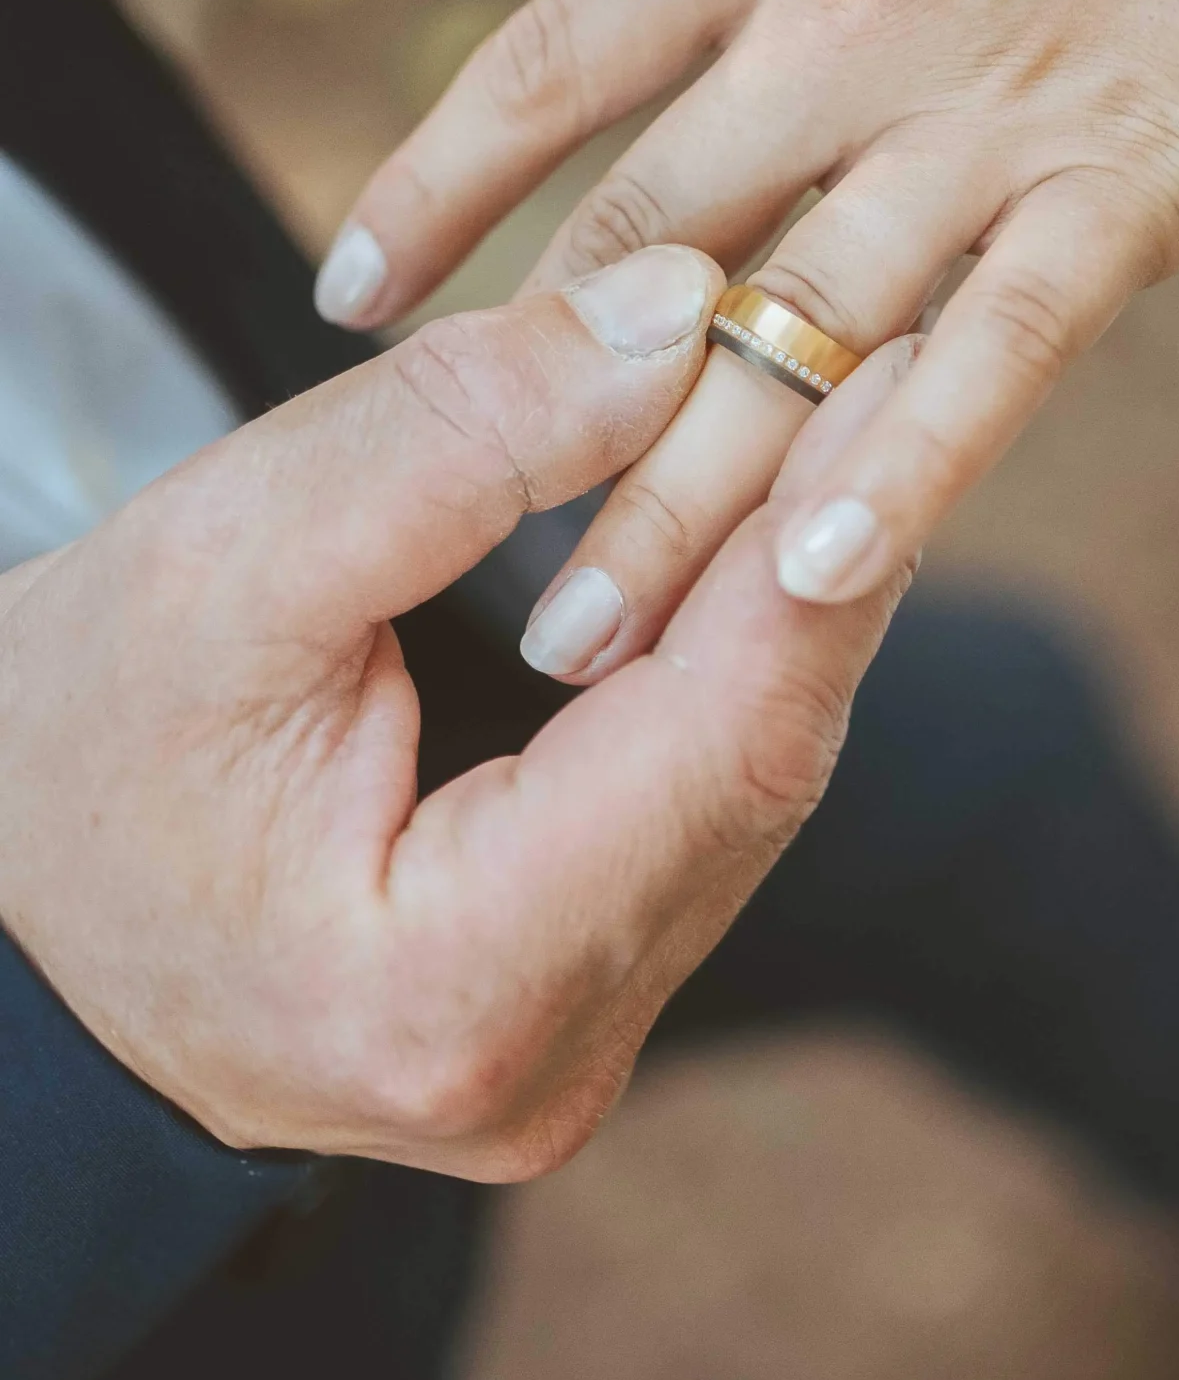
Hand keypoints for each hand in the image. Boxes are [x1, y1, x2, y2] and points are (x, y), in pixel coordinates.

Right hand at [0, 244, 913, 1171]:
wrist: (9, 878)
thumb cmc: (82, 726)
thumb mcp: (229, 555)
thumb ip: (459, 436)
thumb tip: (681, 313)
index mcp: (448, 998)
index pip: (715, 748)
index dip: (818, 550)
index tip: (890, 374)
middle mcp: (544, 1067)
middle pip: (756, 768)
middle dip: (823, 548)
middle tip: (884, 355)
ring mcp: (573, 1050)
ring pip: (748, 782)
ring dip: (795, 594)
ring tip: (843, 414)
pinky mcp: (581, 996)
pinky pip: (702, 800)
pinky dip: (737, 652)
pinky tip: (769, 525)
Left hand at [320, 0, 1178, 678]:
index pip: (545, 67)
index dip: (437, 193)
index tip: (351, 298)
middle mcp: (834, 12)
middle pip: (640, 253)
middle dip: (535, 420)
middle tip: (457, 558)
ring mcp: (976, 105)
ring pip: (786, 340)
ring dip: (673, 508)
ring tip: (585, 645)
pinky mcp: (1126, 183)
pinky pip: (985, 361)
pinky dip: (893, 480)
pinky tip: (807, 591)